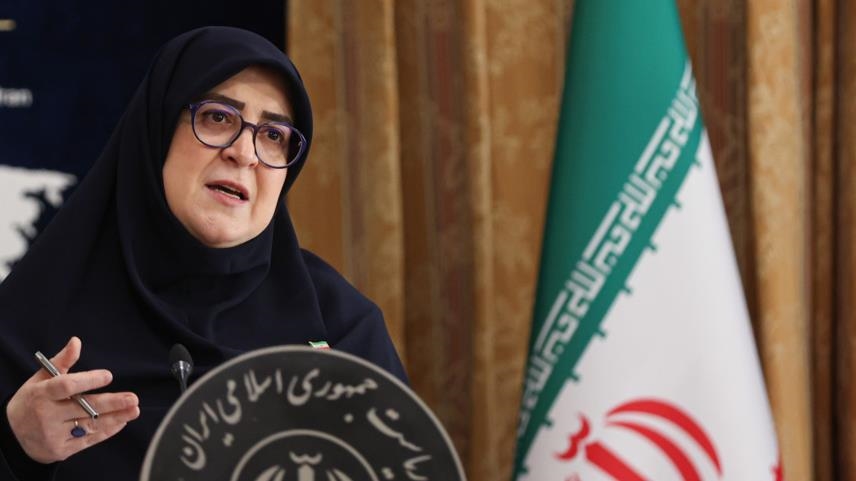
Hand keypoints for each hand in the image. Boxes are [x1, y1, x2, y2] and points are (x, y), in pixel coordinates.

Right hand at [5, 336, 139, 462]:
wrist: (12, 436)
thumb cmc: (31, 401)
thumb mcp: (40, 379)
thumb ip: (61, 361)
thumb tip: (76, 342)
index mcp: (41, 394)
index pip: (66, 386)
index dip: (88, 381)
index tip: (108, 376)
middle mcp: (46, 415)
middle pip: (83, 408)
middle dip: (111, 403)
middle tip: (132, 398)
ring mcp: (54, 435)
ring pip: (90, 425)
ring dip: (115, 417)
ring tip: (133, 410)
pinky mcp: (61, 449)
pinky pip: (89, 439)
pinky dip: (107, 431)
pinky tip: (121, 421)